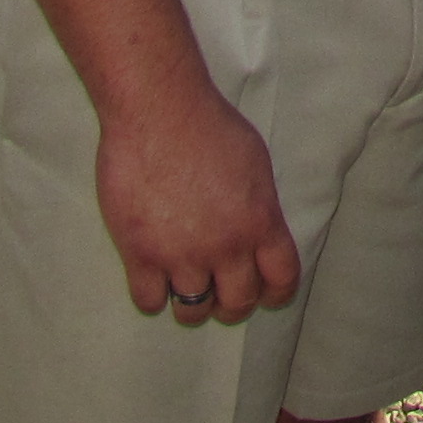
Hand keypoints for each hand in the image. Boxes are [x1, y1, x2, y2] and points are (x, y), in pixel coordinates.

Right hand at [93, 83, 301, 327]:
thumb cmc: (208, 125)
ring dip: (192, 304)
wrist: (158, 111)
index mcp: (260, 222)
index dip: (276, 292)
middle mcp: (225, 247)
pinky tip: (153, 277)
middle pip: (238, 303)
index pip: (282, 278)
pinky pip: (150, 301)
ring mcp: (181, 255)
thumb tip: (257, 231)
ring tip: (184, 285)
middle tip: (220, 294)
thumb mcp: (255, 164)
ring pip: (193, 310)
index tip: (267, 294)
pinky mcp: (140, 254)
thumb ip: (259, 206)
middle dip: (232, 304)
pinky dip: (153, 295)